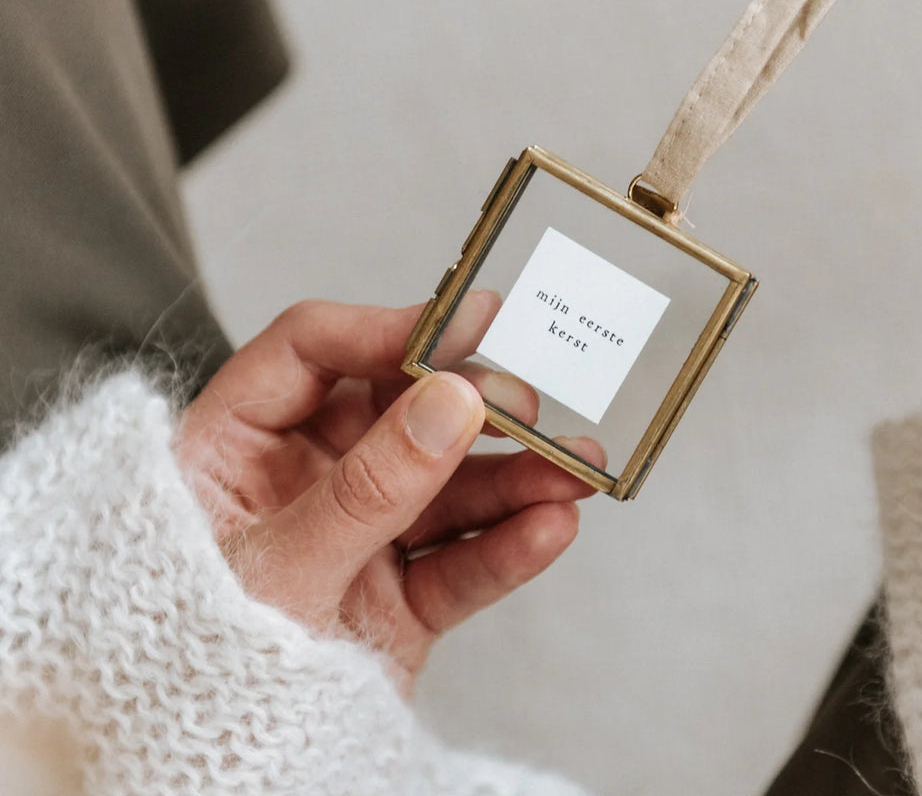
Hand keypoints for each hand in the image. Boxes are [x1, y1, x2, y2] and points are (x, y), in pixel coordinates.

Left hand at [174, 292, 603, 695]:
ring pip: (443, 487)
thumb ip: (369, 486)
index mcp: (237, 445)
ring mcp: (354, 535)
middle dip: (473, 407)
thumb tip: (453, 401)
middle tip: (531, 402)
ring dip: (512, 477)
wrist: (214, 776)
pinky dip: (505, 546)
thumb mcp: (280, 566)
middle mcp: (301, 478)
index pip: (313, 350)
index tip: (467, 324)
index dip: (389, 329)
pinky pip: (457, 560)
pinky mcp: (395, 596)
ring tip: (574, 470)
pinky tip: (550, 526)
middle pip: (398, 411)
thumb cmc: (194, 665)